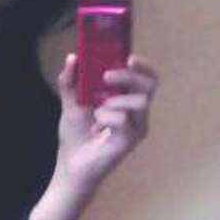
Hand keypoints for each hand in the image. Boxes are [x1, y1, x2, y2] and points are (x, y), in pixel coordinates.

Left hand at [55, 53, 157, 188]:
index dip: (142, 65)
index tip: (129, 56)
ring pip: (140, 101)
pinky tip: (96, 124)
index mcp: (126, 100)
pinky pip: (124, 120)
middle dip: (129, 76)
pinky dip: (106, 116)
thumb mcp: (70, 104)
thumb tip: (72, 57)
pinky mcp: (129, 141)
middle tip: (107, 75)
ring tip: (98, 106)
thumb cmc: (76, 136)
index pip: (146, 77)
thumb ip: (70, 82)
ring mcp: (136, 127)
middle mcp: (136, 112)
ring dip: (116, 99)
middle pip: (149, 85)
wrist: (70, 164)